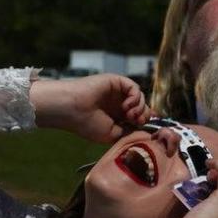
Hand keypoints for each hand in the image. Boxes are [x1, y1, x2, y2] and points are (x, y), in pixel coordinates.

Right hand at [30, 74, 151, 143]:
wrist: (73, 110)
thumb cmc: (88, 124)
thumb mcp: (113, 135)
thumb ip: (129, 131)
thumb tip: (143, 128)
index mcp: (116, 116)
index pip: (138, 117)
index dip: (145, 121)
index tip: (144, 127)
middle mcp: (118, 103)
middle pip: (142, 106)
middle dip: (144, 115)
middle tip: (136, 121)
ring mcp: (117, 92)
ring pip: (140, 97)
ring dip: (140, 107)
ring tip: (129, 115)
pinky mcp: (116, 82)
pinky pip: (134, 87)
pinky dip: (135, 97)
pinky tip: (126, 106)